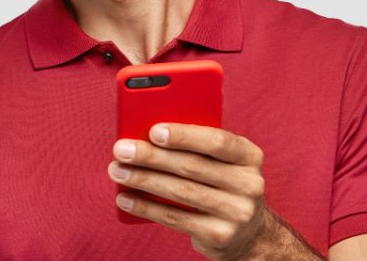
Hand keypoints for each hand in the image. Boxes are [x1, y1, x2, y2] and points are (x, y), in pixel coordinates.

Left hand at [109, 123, 294, 260]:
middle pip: (192, 166)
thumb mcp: (221, 161)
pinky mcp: (220, 235)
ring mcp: (237, 212)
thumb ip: (195, 146)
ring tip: (117, 171)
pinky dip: (145, 207)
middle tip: (121, 150)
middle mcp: (249, 184)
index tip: (153, 131)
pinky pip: (175, 218)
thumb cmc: (220, 184)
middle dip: (151, 156)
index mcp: (249, 156)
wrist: (248, 233)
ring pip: (181, 191)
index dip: (184, 136)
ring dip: (143, 180)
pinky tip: (125, 199)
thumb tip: (142, 134)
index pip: (217, 141)